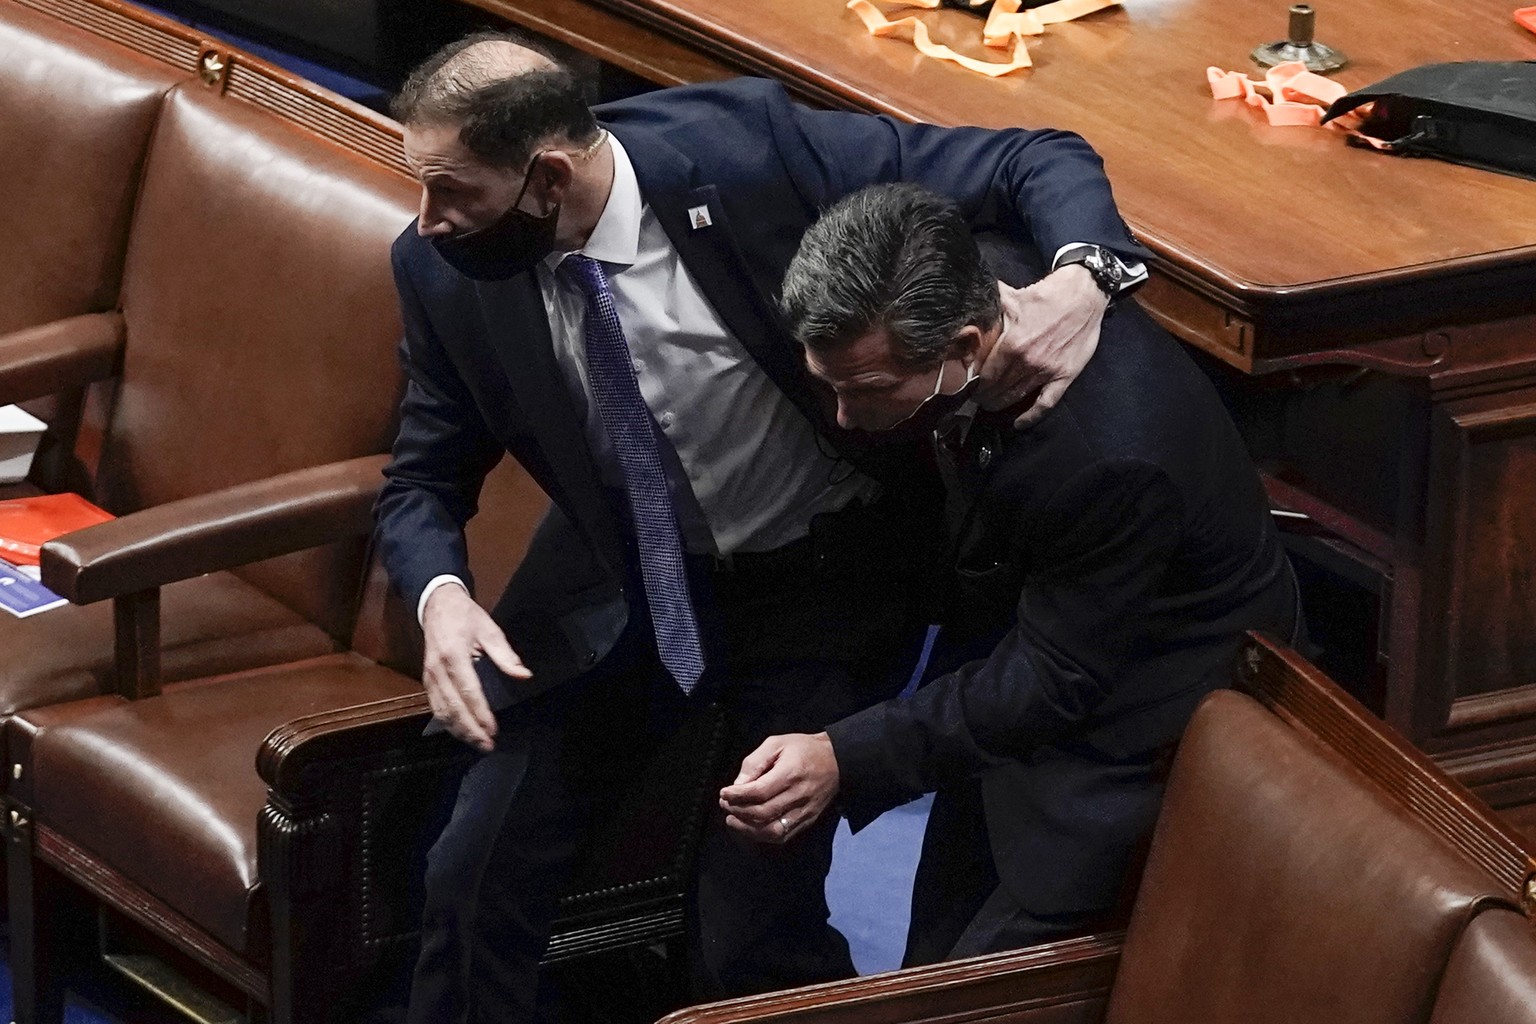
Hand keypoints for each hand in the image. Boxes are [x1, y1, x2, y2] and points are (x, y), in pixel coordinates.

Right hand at [421, 582, 530, 752]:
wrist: (437, 605)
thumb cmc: (465, 616)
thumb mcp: (489, 629)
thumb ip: (505, 655)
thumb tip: (524, 675)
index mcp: (454, 655)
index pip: (469, 691)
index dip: (481, 713)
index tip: (493, 729)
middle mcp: (438, 669)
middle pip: (453, 707)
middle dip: (470, 729)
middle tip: (488, 745)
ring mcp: (429, 676)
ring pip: (441, 711)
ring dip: (458, 730)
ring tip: (477, 743)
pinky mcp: (426, 680)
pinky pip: (435, 706)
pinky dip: (447, 723)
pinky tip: (460, 732)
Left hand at [718, 733, 839, 843]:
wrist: (837, 760)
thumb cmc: (804, 749)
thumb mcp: (776, 743)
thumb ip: (755, 762)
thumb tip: (738, 784)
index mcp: (790, 773)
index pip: (759, 792)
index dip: (737, 796)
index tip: (724, 794)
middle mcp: (798, 795)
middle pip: (763, 813)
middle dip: (739, 811)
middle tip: (725, 805)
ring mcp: (804, 811)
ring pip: (772, 830)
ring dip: (747, 828)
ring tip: (733, 819)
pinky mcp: (808, 820)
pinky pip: (783, 835)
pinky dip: (763, 835)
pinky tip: (751, 827)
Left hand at [976, 265, 1109, 427]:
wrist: (1083, 295)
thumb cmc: (1045, 296)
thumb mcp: (1010, 297)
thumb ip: (987, 307)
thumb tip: (965, 308)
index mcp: (1012, 344)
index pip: (986, 374)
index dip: (975, 383)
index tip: (968, 385)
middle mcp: (1028, 361)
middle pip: (998, 389)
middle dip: (984, 396)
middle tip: (977, 397)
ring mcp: (1047, 371)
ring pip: (1017, 397)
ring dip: (1001, 404)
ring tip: (991, 405)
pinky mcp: (1065, 375)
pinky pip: (1047, 403)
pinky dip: (1032, 416)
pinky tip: (1019, 424)